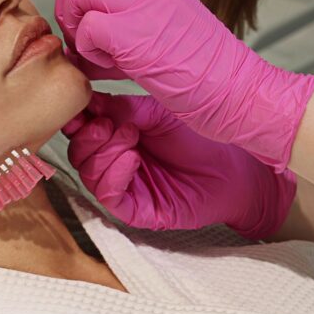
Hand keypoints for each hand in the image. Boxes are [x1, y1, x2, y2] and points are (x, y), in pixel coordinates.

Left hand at [55, 0, 313, 169]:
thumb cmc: (210, 79)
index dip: (79, 6)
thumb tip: (89, 34)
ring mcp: (146, 4)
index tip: (87, 37)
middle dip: (69, 13)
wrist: (244, 94)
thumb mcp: (166, 37)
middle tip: (83, 48)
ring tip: (100, 62)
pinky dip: (89, 54)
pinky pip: (87, 30)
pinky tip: (112, 72)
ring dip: (78, 32)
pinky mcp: (138, 35)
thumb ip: (129, 28)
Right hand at [62, 92, 296, 239]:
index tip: (85, 108)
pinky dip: (115, 175)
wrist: (234, 166)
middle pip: (78, 153)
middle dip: (91, 136)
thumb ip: (123, 109)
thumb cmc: (200, 136)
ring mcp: (125, 187)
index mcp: (116, 134)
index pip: (81, 128)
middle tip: (113, 124)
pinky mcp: (136, 209)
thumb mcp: (158, 112)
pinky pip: (109, 196)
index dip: (78, 118)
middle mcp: (115, 161)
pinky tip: (133, 159)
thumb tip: (89, 103)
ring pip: (89, 174)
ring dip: (105, 153)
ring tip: (132, 137)